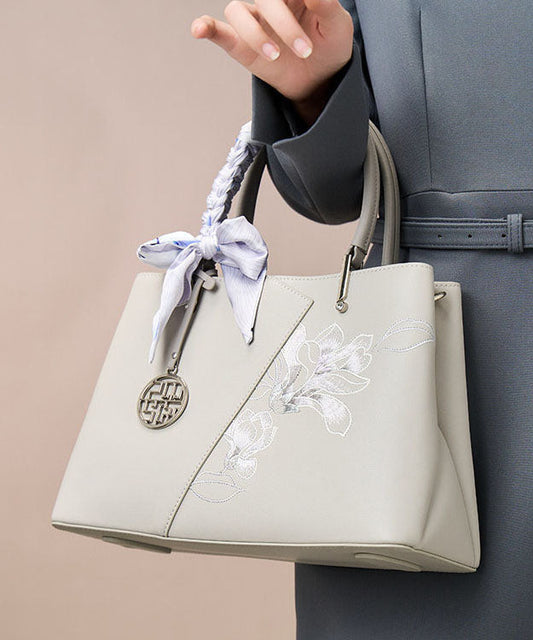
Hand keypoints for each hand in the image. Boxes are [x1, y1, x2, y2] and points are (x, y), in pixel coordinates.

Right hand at [191, 0, 353, 113]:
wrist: (319, 81)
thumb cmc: (329, 47)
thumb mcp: (338, 26)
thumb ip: (326, 4)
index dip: (285, 3)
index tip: (309, 10)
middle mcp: (270, 2)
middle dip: (283, 25)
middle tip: (305, 50)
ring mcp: (253, 22)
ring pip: (237, 10)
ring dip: (255, 35)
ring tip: (275, 57)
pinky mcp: (241, 45)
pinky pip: (218, 31)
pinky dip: (206, 27)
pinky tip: (199, 30)